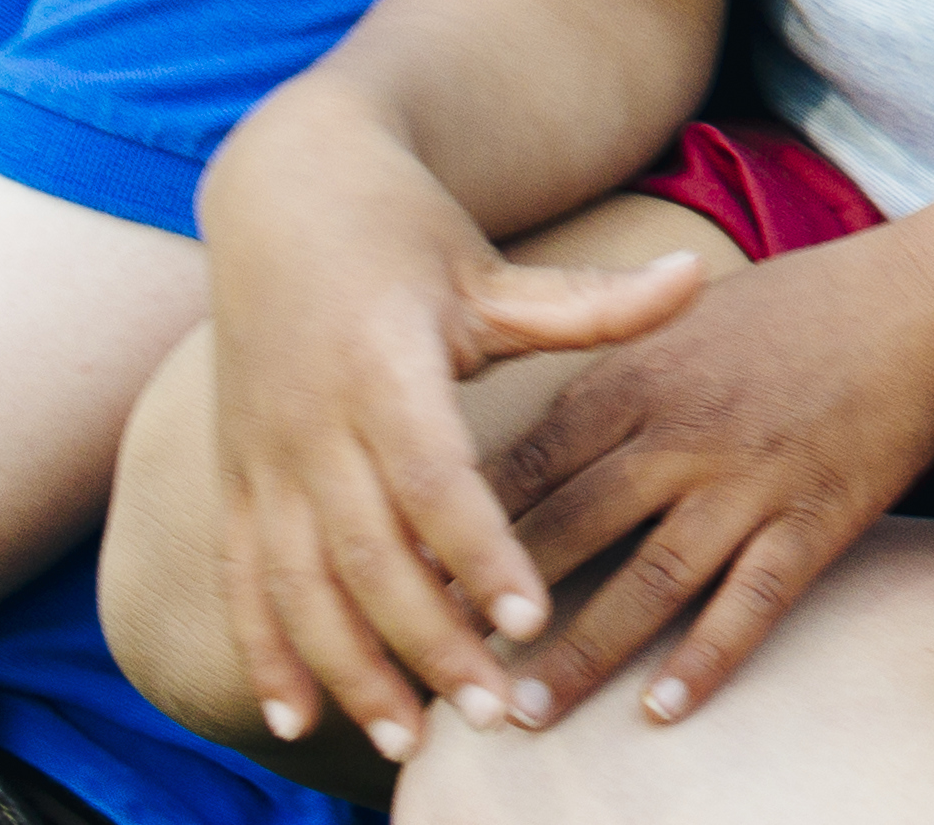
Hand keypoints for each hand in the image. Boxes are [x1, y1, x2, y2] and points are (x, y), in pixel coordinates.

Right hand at [202, 97, 701, 765]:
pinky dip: (264, 654)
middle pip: (370, 554)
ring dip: (350, 670)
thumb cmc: (405, 233)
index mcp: (385, 368)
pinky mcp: (235, 479)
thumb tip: (699, 278)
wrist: (281, 195)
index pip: (434, 477)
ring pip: (300, 585)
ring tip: (412, 738)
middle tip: (497, 710)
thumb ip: (591, 303)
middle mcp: (313, 423)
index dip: (481, 549)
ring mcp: (265, 458)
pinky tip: (296, 723)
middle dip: (431, 641)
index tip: (530, 616)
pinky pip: (242, 581)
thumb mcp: (492, 269)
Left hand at [480, 221, 933, 729]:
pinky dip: (706, 660)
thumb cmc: (806, 301)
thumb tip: (536, 429)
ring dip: (584, 654)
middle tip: (438, 669)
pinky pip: (750, 603)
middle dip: (496, 605)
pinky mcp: (814, 518)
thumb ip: (612, 366)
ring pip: (648, 582)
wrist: (930, 300)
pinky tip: (663, 711)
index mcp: (640, 376)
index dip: (460, 529)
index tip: (404, 581)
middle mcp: (684, 433)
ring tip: (528, 712)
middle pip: (568, 531)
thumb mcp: (688, 313)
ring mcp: (750, 481)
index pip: (526, 464)